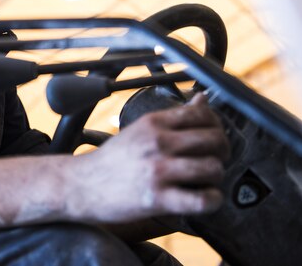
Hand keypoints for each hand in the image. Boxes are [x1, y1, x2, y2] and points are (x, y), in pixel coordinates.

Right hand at [69, 93, 229, 223]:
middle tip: (214, 159)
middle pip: (213, 139)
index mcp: (153, 122)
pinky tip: (204, 198)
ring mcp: (158, 170)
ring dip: (215, 177)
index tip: (213, 136)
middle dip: (222, 151)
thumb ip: (173, 118)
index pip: (201, 114)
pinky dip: (211, 200)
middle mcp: (157, 142)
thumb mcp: (140, 130)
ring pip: (213, 168)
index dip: (215, 126)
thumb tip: (202, 100)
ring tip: (205, 181)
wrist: (80, 185)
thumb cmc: (111, 160)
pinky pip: (202, 199)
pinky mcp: (158, 198)